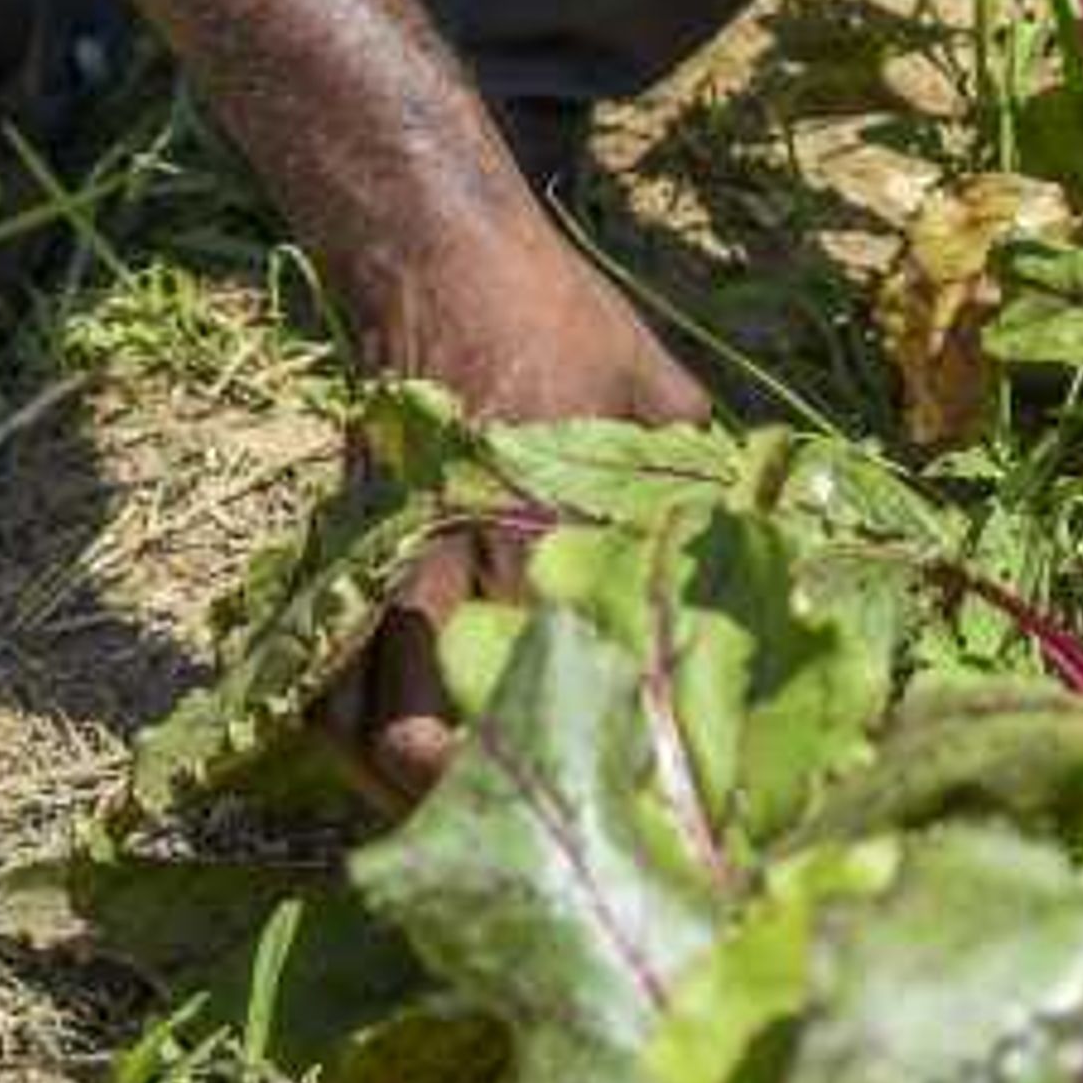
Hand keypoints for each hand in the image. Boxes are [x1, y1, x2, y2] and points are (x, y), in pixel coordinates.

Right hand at [329, 202, 709, 811]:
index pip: (532, 668)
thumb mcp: (654, 388)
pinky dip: (334, 723)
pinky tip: (377, 750)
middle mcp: (449, 555)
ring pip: (343, 715)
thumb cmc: (561, 321)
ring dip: (380, 778)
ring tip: (440, 812)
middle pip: (412, 727)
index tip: (603, 798)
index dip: (556, 751)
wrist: (438, 255)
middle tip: (508, 826)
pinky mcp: (342, 548)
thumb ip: (698, 475)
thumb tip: (767, 544)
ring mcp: (381, 557)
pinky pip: (315, 666)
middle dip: (449, 800)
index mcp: (538, 521)